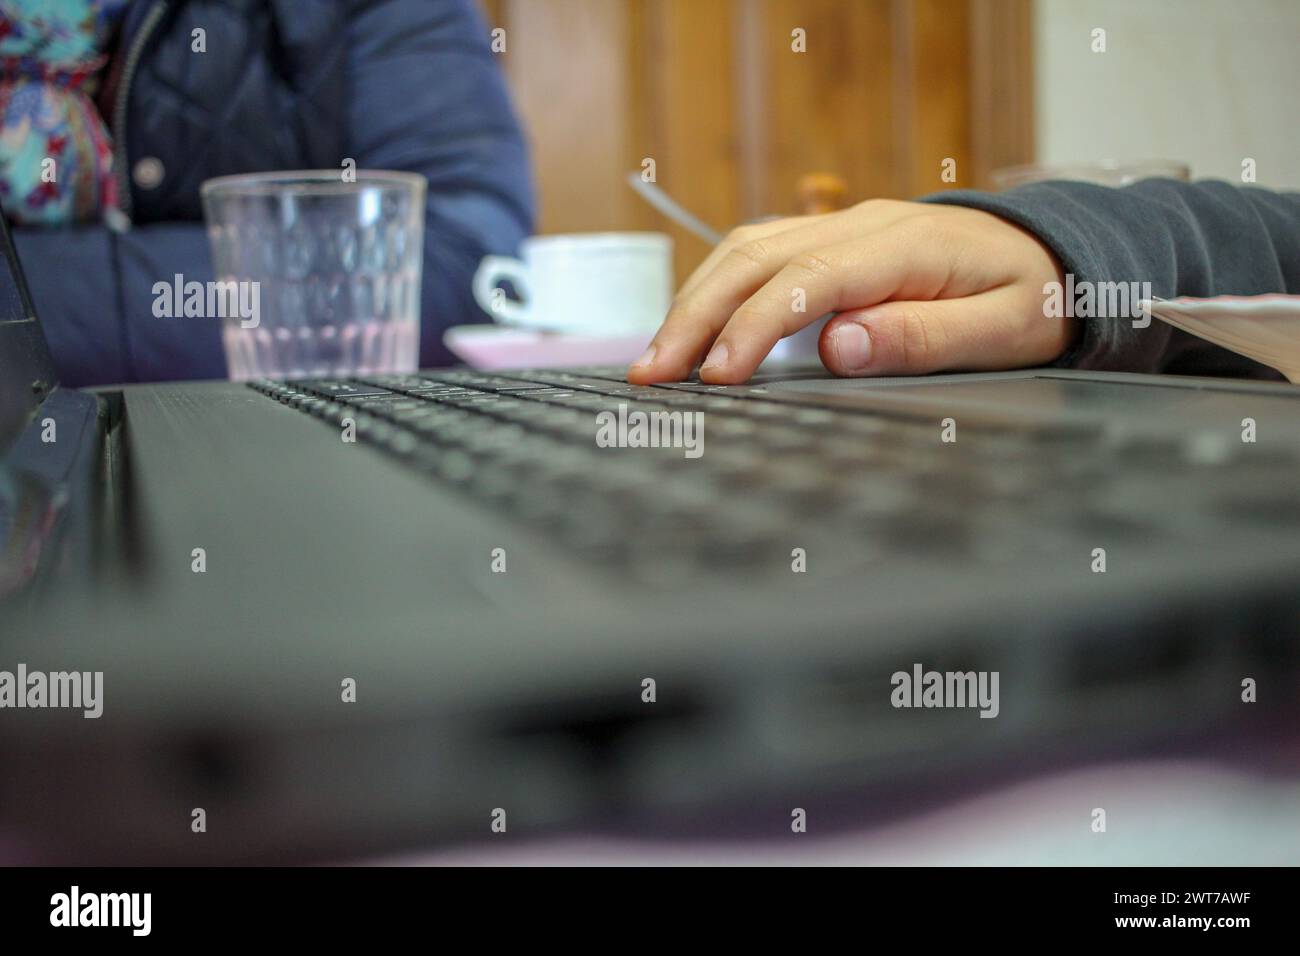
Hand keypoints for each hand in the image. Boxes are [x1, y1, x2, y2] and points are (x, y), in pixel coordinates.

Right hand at [627, 200, 1073, 383]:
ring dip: (693, 301)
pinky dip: (714, 288)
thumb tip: (837, 347)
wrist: (1053, 251)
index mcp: (903, 245)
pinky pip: (757, 252)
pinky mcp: (830, 239)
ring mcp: (841, 225)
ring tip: (654, 358)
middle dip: (694, 315)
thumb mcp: (1004, 329)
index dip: (753, 328)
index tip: (717, 376)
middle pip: (754, 256)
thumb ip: (923, 336)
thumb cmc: (1033, 298)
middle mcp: (861, 225)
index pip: (806, 280)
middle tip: (651, 375)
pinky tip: (692, 326)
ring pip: (744, 248)